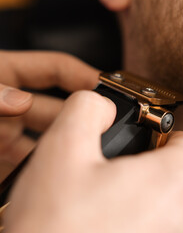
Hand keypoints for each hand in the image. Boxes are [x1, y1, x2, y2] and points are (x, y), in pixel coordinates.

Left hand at [0, 51, 98, 180]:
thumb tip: (20, 100)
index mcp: (4, 75)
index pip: (56, 69)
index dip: (84, 75)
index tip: (108, 88)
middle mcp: (11, 105)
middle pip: (59, 109)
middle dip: (82, 118)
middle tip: (103, 129)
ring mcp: (6, 133)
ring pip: (48, 140)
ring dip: (65, 148)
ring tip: (81, 157)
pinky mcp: (1, 158)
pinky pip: (28, 165)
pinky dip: (42, 172)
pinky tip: (52, 178)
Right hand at [4, 91, 182, 232]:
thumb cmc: (57, 225)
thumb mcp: (63, 149)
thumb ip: (88, 109)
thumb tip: (103, 104)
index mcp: (175, 179)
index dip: (163, 135)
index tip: (141, 141)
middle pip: (182, 172)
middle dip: (154, 165)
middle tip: (118, 172)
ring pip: (175, 202)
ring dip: (151, 196)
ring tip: (112, 200)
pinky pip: (166, 227)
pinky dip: (148, 220)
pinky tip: (115, 222)